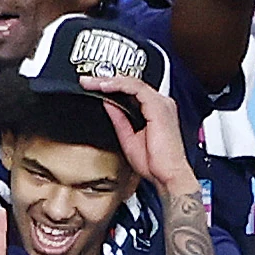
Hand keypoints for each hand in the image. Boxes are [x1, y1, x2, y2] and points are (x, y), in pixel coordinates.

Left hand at [82, 73, 194, 192]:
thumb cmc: (155, 163)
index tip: (92, 87)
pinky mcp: (159, 108)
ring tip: (91, 82)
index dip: (111, 86)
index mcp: (155, 110)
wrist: (168, 175)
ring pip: (132, 83)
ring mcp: (161, 104)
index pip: (131, 90)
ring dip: (109, 80)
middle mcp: (160, 104)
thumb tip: (108, 104)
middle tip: (86, 81)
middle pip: (131, 84)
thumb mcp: (128, 137)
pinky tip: (104, 86)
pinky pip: (136, 89)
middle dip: (106, 80)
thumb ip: (119, 119)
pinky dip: (119, 85)